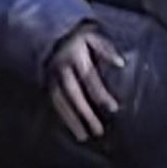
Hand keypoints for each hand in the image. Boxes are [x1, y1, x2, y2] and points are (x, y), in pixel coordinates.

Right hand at [48, 25, 123, 142]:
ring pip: (60, 100)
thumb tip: (121, 63)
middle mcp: (61, 66)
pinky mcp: (45, 81)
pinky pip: (52, 101)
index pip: (89, 77)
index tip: (114, 108)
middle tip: (98, 131)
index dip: (101, 93)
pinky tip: (70, 128)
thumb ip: (106, 49)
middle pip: (73, 92)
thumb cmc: (77, 36)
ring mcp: (50, 74)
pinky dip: (61, 116)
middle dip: (85, 113)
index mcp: (75, 54)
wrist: (50, 30)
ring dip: (71, 120)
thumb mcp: (92, 36)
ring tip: (83, 137)